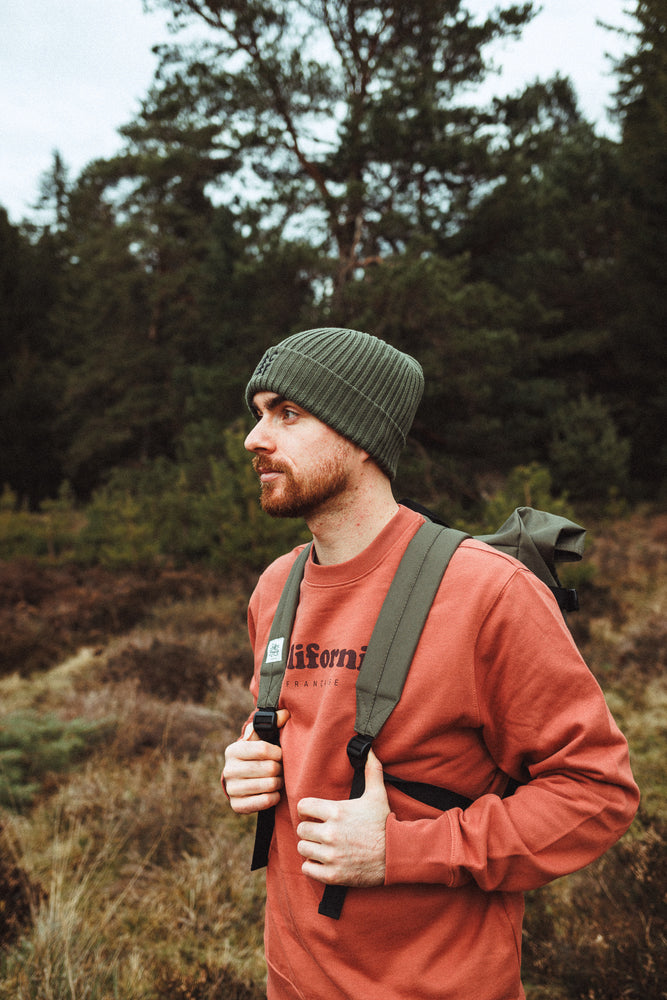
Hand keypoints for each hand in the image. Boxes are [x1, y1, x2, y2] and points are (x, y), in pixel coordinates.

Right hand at [222, 709, 289, 814]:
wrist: (241, 781)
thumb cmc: (255, 755)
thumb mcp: (259, 738)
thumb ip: (272, 723)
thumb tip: (286, 712)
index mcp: (233, 750)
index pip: (263, 749)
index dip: (277, 752)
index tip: (280, 754)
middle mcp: (228, 770)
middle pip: (268, 768)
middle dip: (280, 769)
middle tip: (280, 768)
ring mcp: (231, 789)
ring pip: (269, 785)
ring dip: (278, 783)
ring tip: (278, 779)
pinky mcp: (236, 806)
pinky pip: (265, 802)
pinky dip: (274, 797)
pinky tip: (273, 792)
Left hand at [296, 749, 389, 886]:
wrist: (397, 854)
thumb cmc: (385, 823)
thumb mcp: (378, 794)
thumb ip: (371, 770)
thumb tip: (370, 749)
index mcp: (336, 812)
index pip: (303, 807)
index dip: (307, 810)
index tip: (313, 814)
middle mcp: (331, 833)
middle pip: (301, 829)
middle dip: (309, 829)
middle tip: (320, 832)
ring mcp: (331, 855)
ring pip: (303, 848)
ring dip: (310, 848)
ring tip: (322, 846)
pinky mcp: (333, 874)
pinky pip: (307, 869)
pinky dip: (313, 866)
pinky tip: (324, 861)